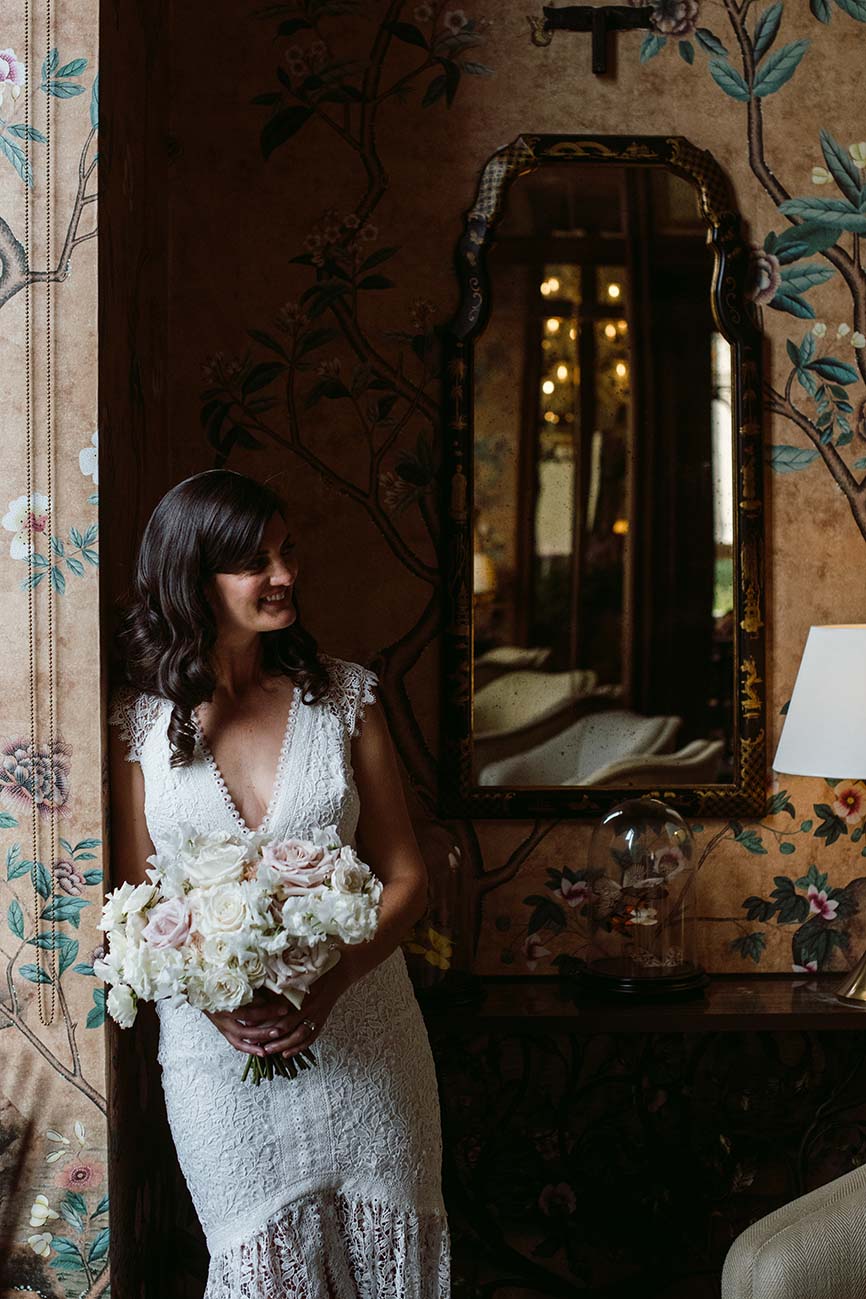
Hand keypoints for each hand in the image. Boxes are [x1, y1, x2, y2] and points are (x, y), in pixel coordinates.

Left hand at [205, 959, 353, 1058]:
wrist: (342, 968)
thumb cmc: (318, 965)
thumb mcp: (299, 969)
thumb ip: (281, 979)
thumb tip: (260, 986)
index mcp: (302, 992)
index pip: (280, 1009)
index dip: (265, 1018)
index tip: (250, 1023)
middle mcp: (309, 1005)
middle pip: (288, 1025)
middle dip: (271, 1035)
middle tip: (255, 1042)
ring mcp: (317, 1014)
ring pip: (299, 1035)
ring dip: (283, 1045)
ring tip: (269, 1051)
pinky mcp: (322, 1019)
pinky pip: (311, 1037)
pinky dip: (299, 1047)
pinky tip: (287, 1053)